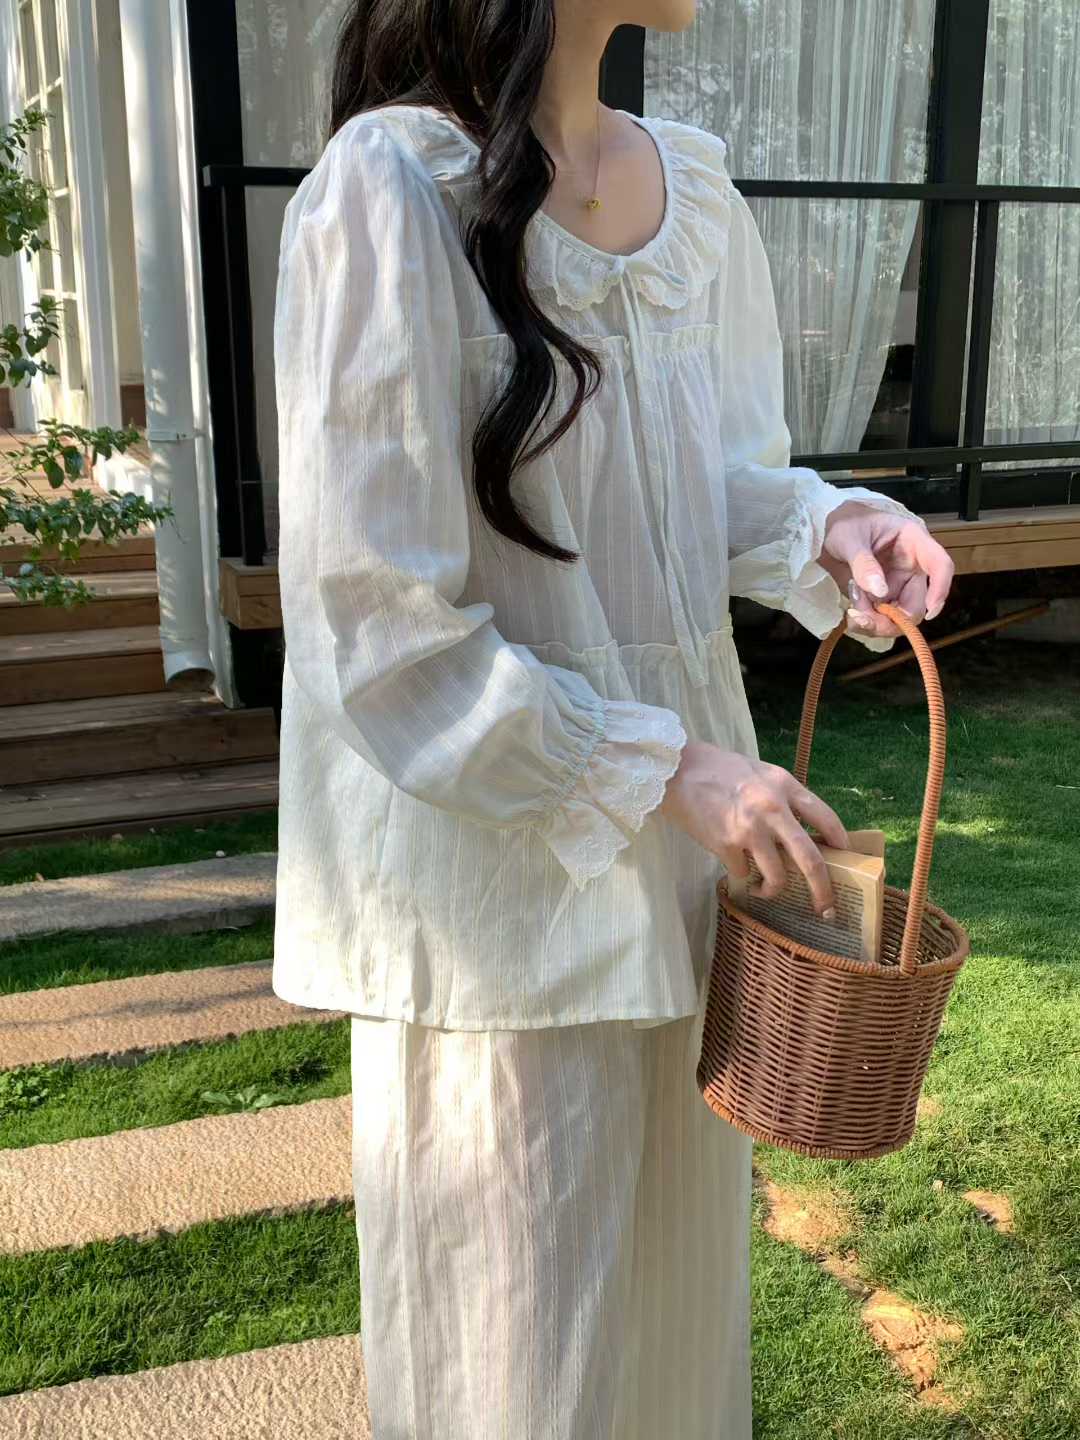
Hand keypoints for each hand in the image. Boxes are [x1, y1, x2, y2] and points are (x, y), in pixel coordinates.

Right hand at [659, 743, 848, 915]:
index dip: (842, 844)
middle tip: (826, 908)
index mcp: (785, 786)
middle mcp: (772, 809)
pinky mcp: (725, 844)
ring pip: (777, 877)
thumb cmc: (720, 770)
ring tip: (765, 890)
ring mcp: (749, 829)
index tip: (845, 860)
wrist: (677, 770)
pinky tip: (733, 865)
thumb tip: (805, 832)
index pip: (827, 819)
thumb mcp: (762, 773)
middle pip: (810, 860)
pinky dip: (741, 876)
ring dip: (773, 890)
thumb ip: (784, 798)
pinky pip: (742, 874)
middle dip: (823, 891)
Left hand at [819, 501, 954, 640]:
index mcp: (913, 542)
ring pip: (900, 618)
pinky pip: (882, 620)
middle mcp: (911, 567)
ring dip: (876, 623)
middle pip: (917, 604)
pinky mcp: (883, 598)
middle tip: (863, 621)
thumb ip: (863, 562)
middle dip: (893, 620)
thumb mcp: (849, 538)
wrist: (827, 534)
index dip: (941, 588)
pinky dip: (867, 623)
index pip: (940, 565)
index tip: (930, 611)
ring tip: (852, 610)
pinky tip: (852, 612)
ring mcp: (898, 585)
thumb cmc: (845, 524)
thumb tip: (880, 591)